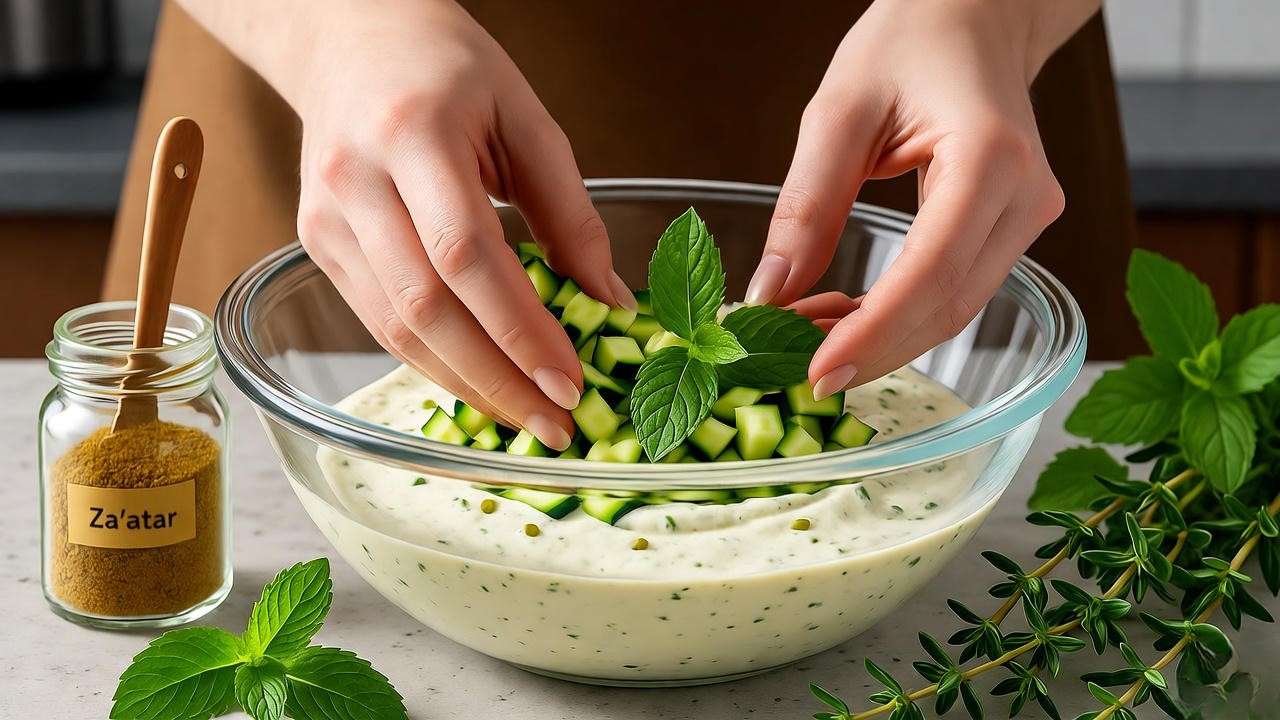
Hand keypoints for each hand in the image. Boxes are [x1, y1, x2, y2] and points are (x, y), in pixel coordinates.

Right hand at [280, 2, 633, 448]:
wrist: (349, 39)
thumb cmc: (449, 69)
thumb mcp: (526, 117)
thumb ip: (570, 211)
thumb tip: (607, 302)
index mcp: (413, 133)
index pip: (467, 254)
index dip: (520, 329)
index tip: (571, 381)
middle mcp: (355, 181)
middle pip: (426, 309)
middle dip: (497, 380)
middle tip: (555, 424)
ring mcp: (325, 218)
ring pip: (396, 329)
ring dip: (467, 384)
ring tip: (526, 416)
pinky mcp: (317, 244)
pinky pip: (379, 321)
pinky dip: (435, 360)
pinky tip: (481, 380)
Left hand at [745, 0, 1093, 398]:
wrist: (974, 16)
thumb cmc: (909, 42)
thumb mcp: (838, 112)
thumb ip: (806, 206)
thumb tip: (769, 293)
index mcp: (989, 157)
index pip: (930, 272)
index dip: (872, 334)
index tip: (815, 373)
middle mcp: (1026, 196)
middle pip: (947, 307)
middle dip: (869, 348)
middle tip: (795, 367)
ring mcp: (1030, 216)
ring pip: (954, 310)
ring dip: (881, 337)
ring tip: (806, 337)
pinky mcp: (1014, 229)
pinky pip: (957, 291)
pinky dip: (899, 317)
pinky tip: (844, 317)